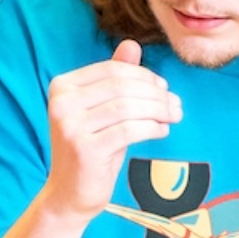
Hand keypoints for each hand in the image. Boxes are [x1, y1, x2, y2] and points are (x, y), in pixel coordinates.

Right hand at [39, 40, 181, 220]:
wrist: (70, 192)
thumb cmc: (92, 147)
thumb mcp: (102, 109)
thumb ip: (114, 78)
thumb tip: (132, 45)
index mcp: (62, 87)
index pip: (112, 70)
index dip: (144, 76)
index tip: (164, 88)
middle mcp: (61, 103)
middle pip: (122, 87)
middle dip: (156, 94)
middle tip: (177, 105)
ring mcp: (71, 127)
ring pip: (128, 107)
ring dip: (159, 110)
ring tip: (175, 116)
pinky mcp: (85, 149)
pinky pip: (130, 130)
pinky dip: (152, 128)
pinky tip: (162, 131)